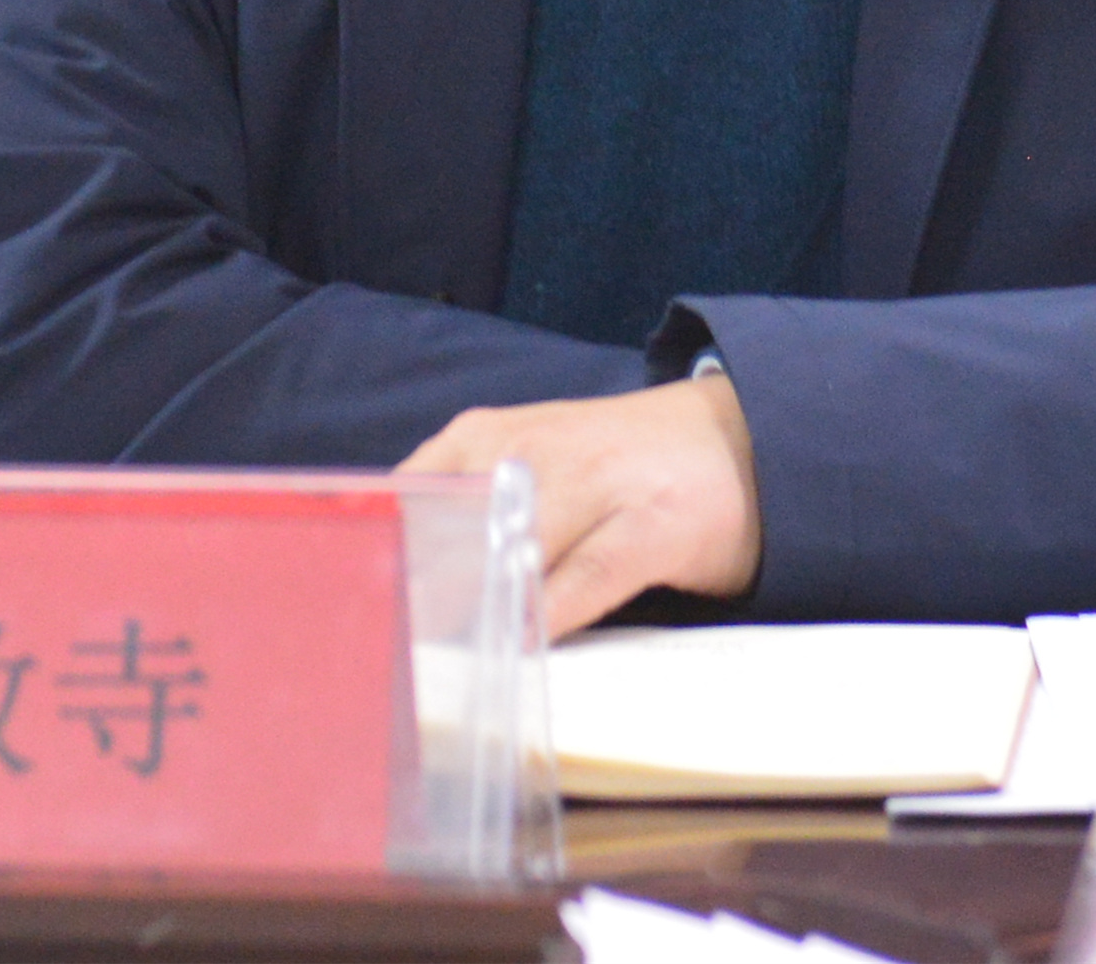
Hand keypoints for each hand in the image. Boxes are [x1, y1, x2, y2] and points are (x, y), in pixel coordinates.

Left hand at [397, 374, 761, 637]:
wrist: (747, 437)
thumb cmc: (621, 465)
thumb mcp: (535, 461)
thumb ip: (470, 502)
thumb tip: (398, 576)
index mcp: (493, 434)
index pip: (412, 489)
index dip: (380, 547)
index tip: (348, 602)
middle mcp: (539, 450)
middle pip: (456, 523)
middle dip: (419, 589)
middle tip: (380, 649)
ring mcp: (599, 485)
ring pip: (516, 548)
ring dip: (475, 609)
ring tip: (434, 661)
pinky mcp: (652, 525)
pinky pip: (588, 577)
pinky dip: (550, 616)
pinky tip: (519, 649)